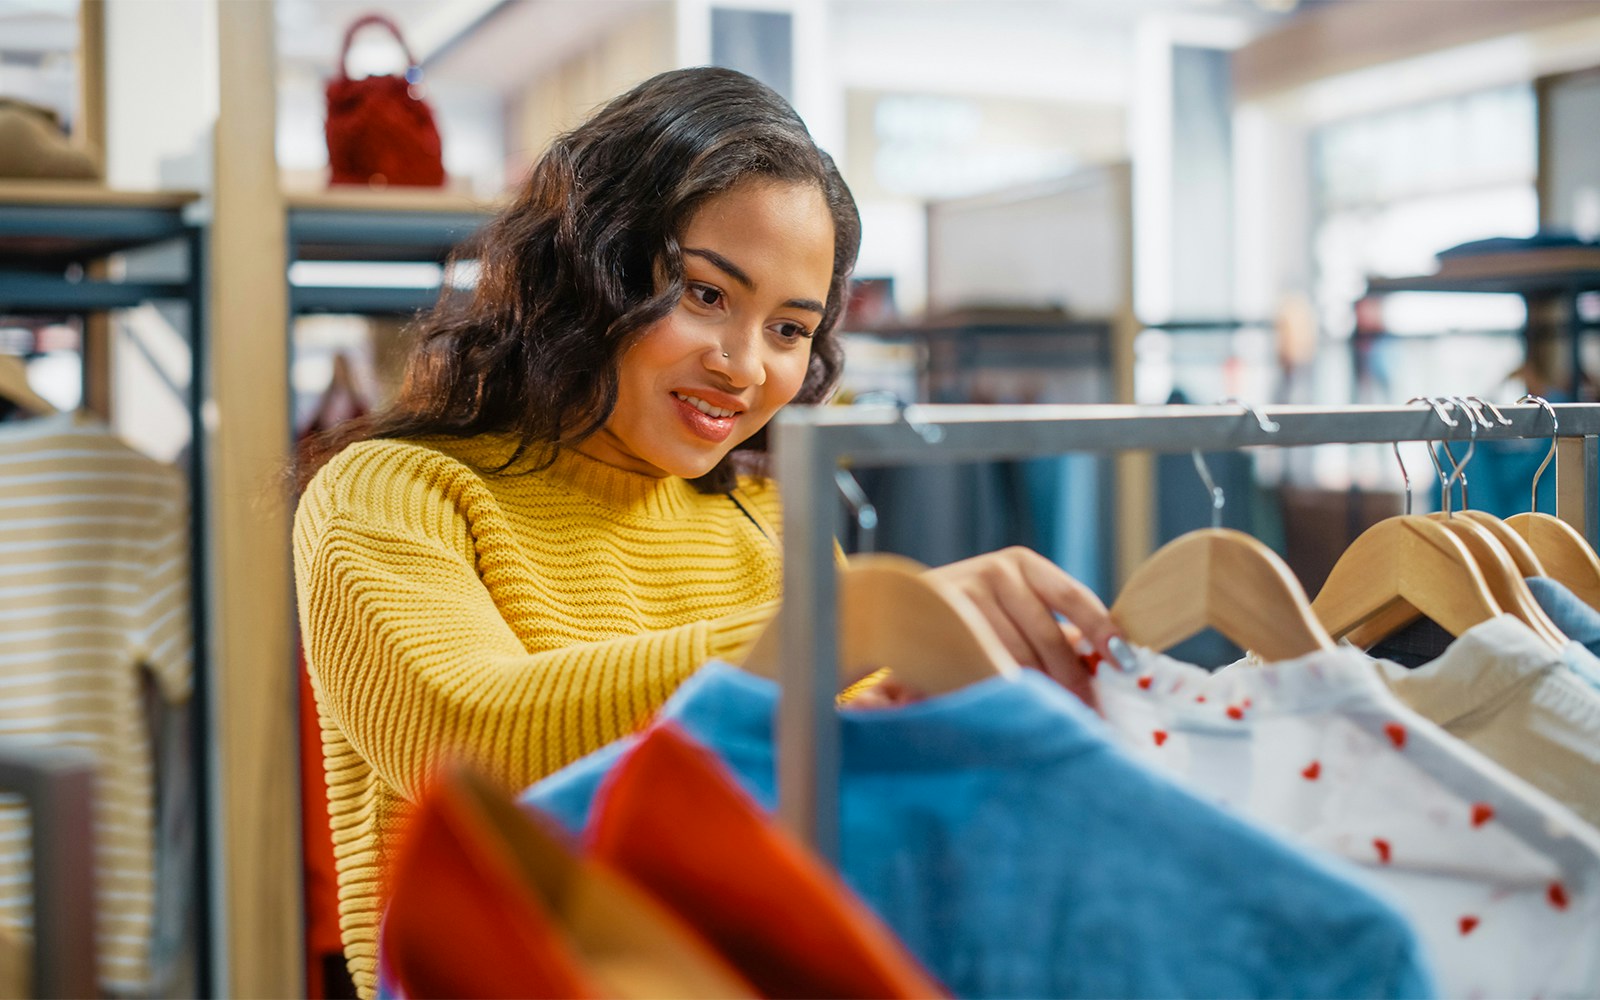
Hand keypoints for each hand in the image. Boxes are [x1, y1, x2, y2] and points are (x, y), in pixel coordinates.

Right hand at [922, 546, 1117, 707]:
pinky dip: (1001, 687)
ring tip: (1048, 712)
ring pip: (1016, 658)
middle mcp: (995, 571)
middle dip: (1069, 679)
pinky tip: (1010, 702)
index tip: (1126, 662)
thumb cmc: (969, 619)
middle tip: (1085, 711)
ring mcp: (965, 593)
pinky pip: (984, 665)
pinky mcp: (941, 622)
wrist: (899, 613)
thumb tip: (1106, 665)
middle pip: (1047, 638)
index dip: (1102, 630)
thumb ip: (1051, 629)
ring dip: (1036, 690)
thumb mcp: (1011, 608)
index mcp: (1022, 564)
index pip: (1073, 597)